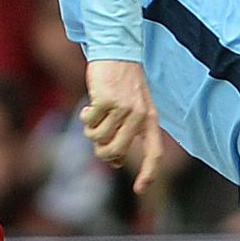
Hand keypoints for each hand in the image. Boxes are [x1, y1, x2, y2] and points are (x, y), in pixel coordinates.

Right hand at [82, 59, 162, 192]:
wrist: (117, 51)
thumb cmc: (122, 83)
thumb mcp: (132, 108)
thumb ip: (126, 133)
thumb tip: (114, 161)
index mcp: (150, 119)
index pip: (155, 152)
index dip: (149, 172)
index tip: (140, 189)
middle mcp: (139, 115)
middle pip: (114, 152)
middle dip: (100, 151)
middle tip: (96, 138)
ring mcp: (123, 108)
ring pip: (98, 138)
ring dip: (90, 129)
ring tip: (94, 115)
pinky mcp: (107, 100)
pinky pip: (89, 122)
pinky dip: (85, 116)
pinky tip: (90, 105)